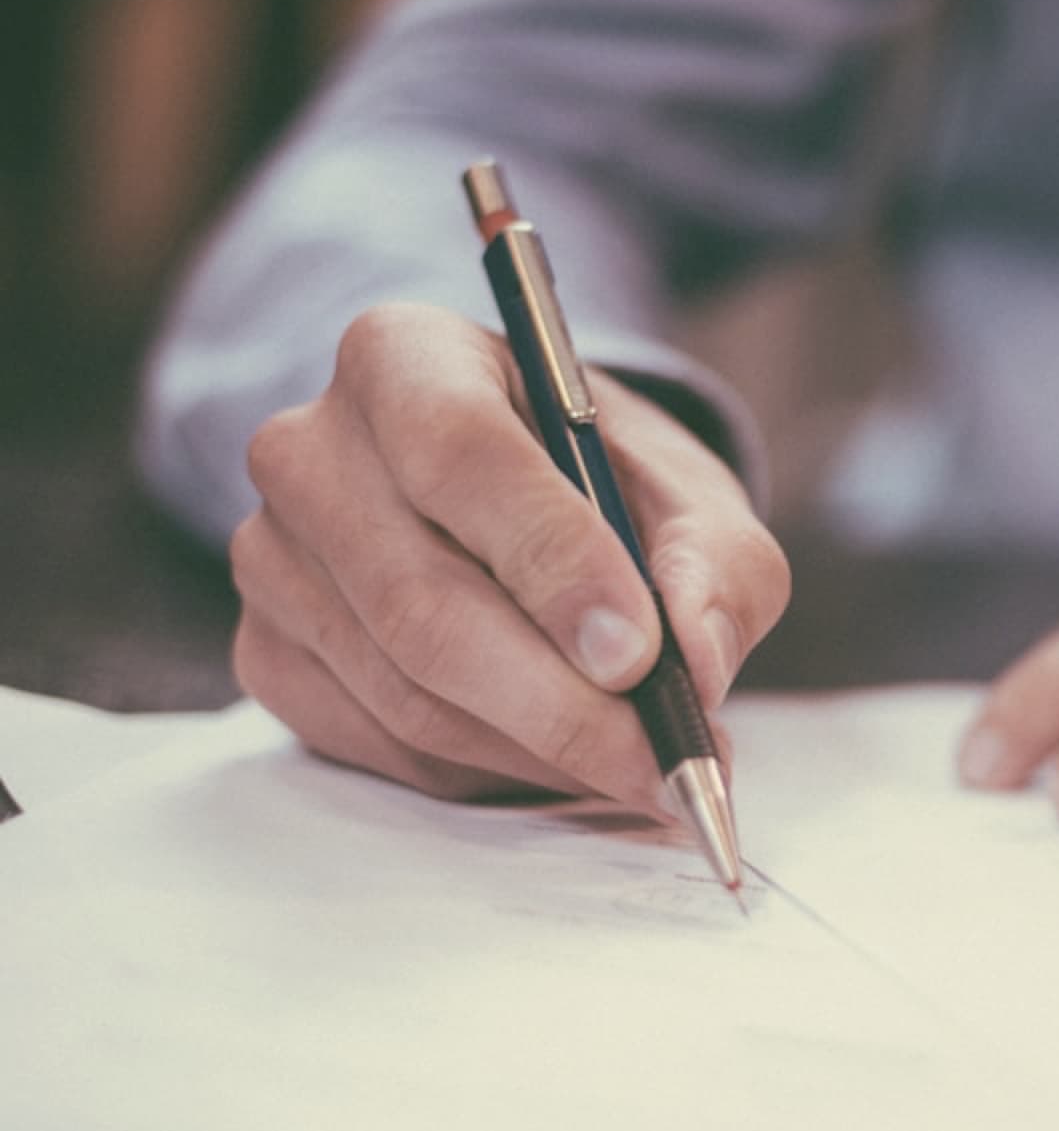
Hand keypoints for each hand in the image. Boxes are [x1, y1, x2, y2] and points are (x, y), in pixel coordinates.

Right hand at [229, 302, 788, 812]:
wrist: (526, 511)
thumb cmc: (608, 490)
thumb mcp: (692, 499)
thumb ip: (716, 566)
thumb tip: (697, 661)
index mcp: (405, 358)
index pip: (460, 455)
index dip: (552, 563)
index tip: (639, 654)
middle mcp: (310, 449)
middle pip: (422, 602)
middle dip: (561, 704)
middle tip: (664, 761)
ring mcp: (273, 559)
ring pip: (408, 693)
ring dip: (540, 751)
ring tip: (640, 766)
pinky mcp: (268, 653)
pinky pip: (382, 745)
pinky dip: (489, 772)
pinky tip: (560, 758)